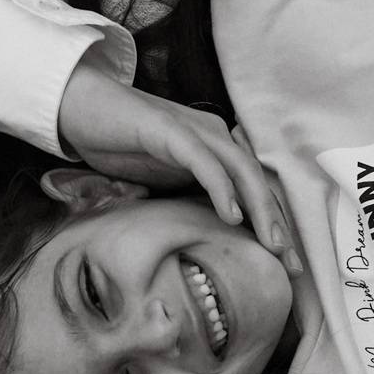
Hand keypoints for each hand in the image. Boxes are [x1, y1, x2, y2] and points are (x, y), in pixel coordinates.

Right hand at [58, 54, 300, 274]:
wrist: (82, 108)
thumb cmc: (119, 147)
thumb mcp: (159, 182)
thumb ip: (184, 200)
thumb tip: (202, 239)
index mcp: (214, 149)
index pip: (252, 190)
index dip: (273, 225)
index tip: (287, 264)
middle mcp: (213, 136)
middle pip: (256, 182)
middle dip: (277, 224)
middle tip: (292, 264)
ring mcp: (193, 132)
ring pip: (239, 172)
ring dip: (259, 209)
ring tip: (271, 244)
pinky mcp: (169, 131)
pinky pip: (204, 162)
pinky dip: (221, 188)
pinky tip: (232, 214)